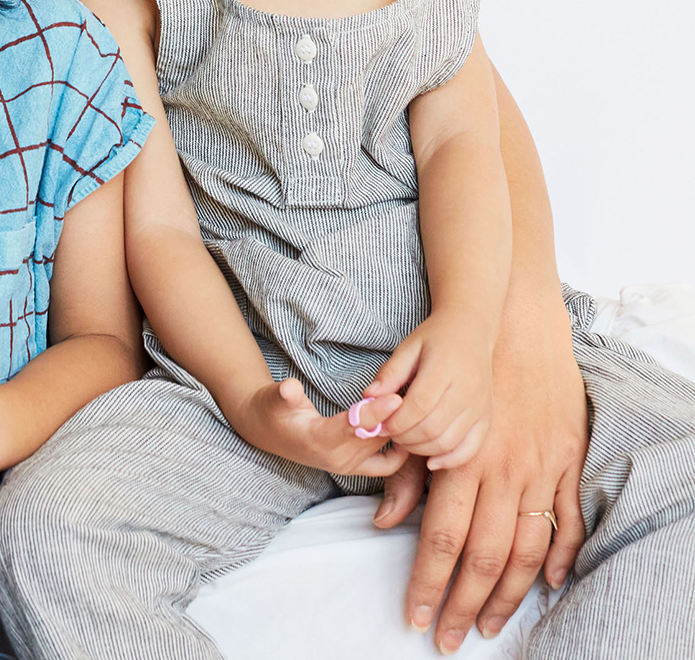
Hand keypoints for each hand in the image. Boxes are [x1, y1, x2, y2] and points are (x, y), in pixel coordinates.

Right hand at [230, 379, 409, 477]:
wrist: (270, 432)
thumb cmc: (273, 412)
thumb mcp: (273, 399)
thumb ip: (283, 394)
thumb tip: (289, 388)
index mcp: (320, 441)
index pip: (354, 428)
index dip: (375, 413)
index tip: (396, 398)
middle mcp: (339, 460)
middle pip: (377, 439)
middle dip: (398, 419)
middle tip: (420, 394)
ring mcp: (351, 467)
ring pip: (387, 451)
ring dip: (404, 433)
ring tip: (422, 407)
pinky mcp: (358, 467)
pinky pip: (389, 464)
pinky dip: (402, 450)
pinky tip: (411, 430)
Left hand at [366, 309, 494, 469]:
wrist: (471, 331)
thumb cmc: (436, 338)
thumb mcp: (409, 347)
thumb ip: (390, 373)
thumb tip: (368, 398)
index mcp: (445, 368)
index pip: (419, 405)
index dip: (396, 420)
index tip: (380, 423)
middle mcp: (467, 391)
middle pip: (432, 428)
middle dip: (405, 437)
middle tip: (389, 433)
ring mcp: (479, 408)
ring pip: (448, 442)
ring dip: (421, 449)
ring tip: (404, 440)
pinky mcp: (486, 419)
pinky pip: (470, 449)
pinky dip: (449, 460)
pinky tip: (430, 460)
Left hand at [372, 303, 587, 651]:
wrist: (512, 321)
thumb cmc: (453, 361)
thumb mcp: (411, 407)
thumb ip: (400, 468)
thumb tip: (382, 521)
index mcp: (461, 458)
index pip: (441, 538)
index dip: (425, 582)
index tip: (412, 615)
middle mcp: (502, 470)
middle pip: (484, 557)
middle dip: (461, 604)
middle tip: (444, 638)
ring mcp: (539, 467)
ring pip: (526, 550)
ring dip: (508, 597)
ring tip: (486, 626)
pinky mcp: (566, 459)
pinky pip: (568, 520)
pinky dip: (560, 558)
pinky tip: (545, 586)